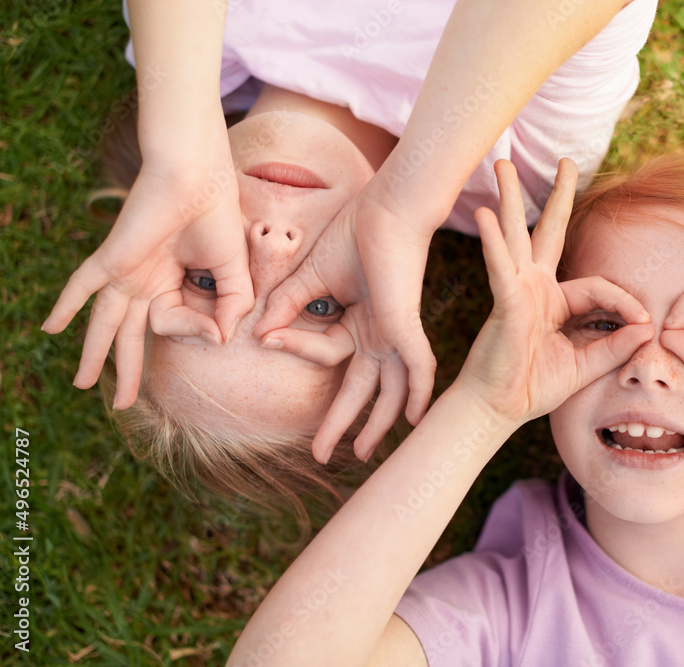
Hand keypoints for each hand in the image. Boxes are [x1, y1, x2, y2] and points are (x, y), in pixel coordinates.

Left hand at [42, 157, 253, 409]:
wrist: (197, 180)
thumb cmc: (218, 218)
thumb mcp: (234, 272)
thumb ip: (233, 305)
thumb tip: (221, 340)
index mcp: (172, 282)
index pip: (174, 322)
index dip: (196, 332)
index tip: (216, 329)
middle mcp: (145, 281)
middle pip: (130, 335)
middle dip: (126, 371)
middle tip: (122, 404)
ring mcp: (125, 272)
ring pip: (105, 323)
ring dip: (92, 354)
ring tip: (80, 384)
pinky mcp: (112, 259)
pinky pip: (83, 286)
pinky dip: (65, 306)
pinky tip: (49, 329)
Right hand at [253, 180, 438, 463]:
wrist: (385, 209)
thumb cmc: (353, 234)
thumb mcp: (311, 278)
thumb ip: (288, 306)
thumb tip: (259, 334)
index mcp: (359, 323)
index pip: (324, 353)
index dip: (294, 347)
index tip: (267, 337)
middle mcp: (380, 334)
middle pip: (361, 389)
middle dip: (342, 424)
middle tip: (322, 455)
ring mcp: (396, 333)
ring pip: (389, 389)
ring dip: (377, 423)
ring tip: (365, 453)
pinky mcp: (409, 326)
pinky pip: (418, 367)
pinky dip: (418, 392)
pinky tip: (415, 418)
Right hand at [456, 158, 652, 425]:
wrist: (499, 409)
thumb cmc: (534, 387)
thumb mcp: (586, 365)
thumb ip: (615, 345)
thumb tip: (648, 328)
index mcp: (553, 301)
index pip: (597, 286)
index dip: (624, 302)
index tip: (645, 322)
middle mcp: (534, 288)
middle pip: (547, 232)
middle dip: (558, 196)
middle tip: (566, 161)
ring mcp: (516, 291)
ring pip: (516, 236)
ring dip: (510, 199)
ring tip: (502, 165)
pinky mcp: (504, 303)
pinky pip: (501, 267)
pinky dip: (493, 242)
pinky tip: (484, 214)